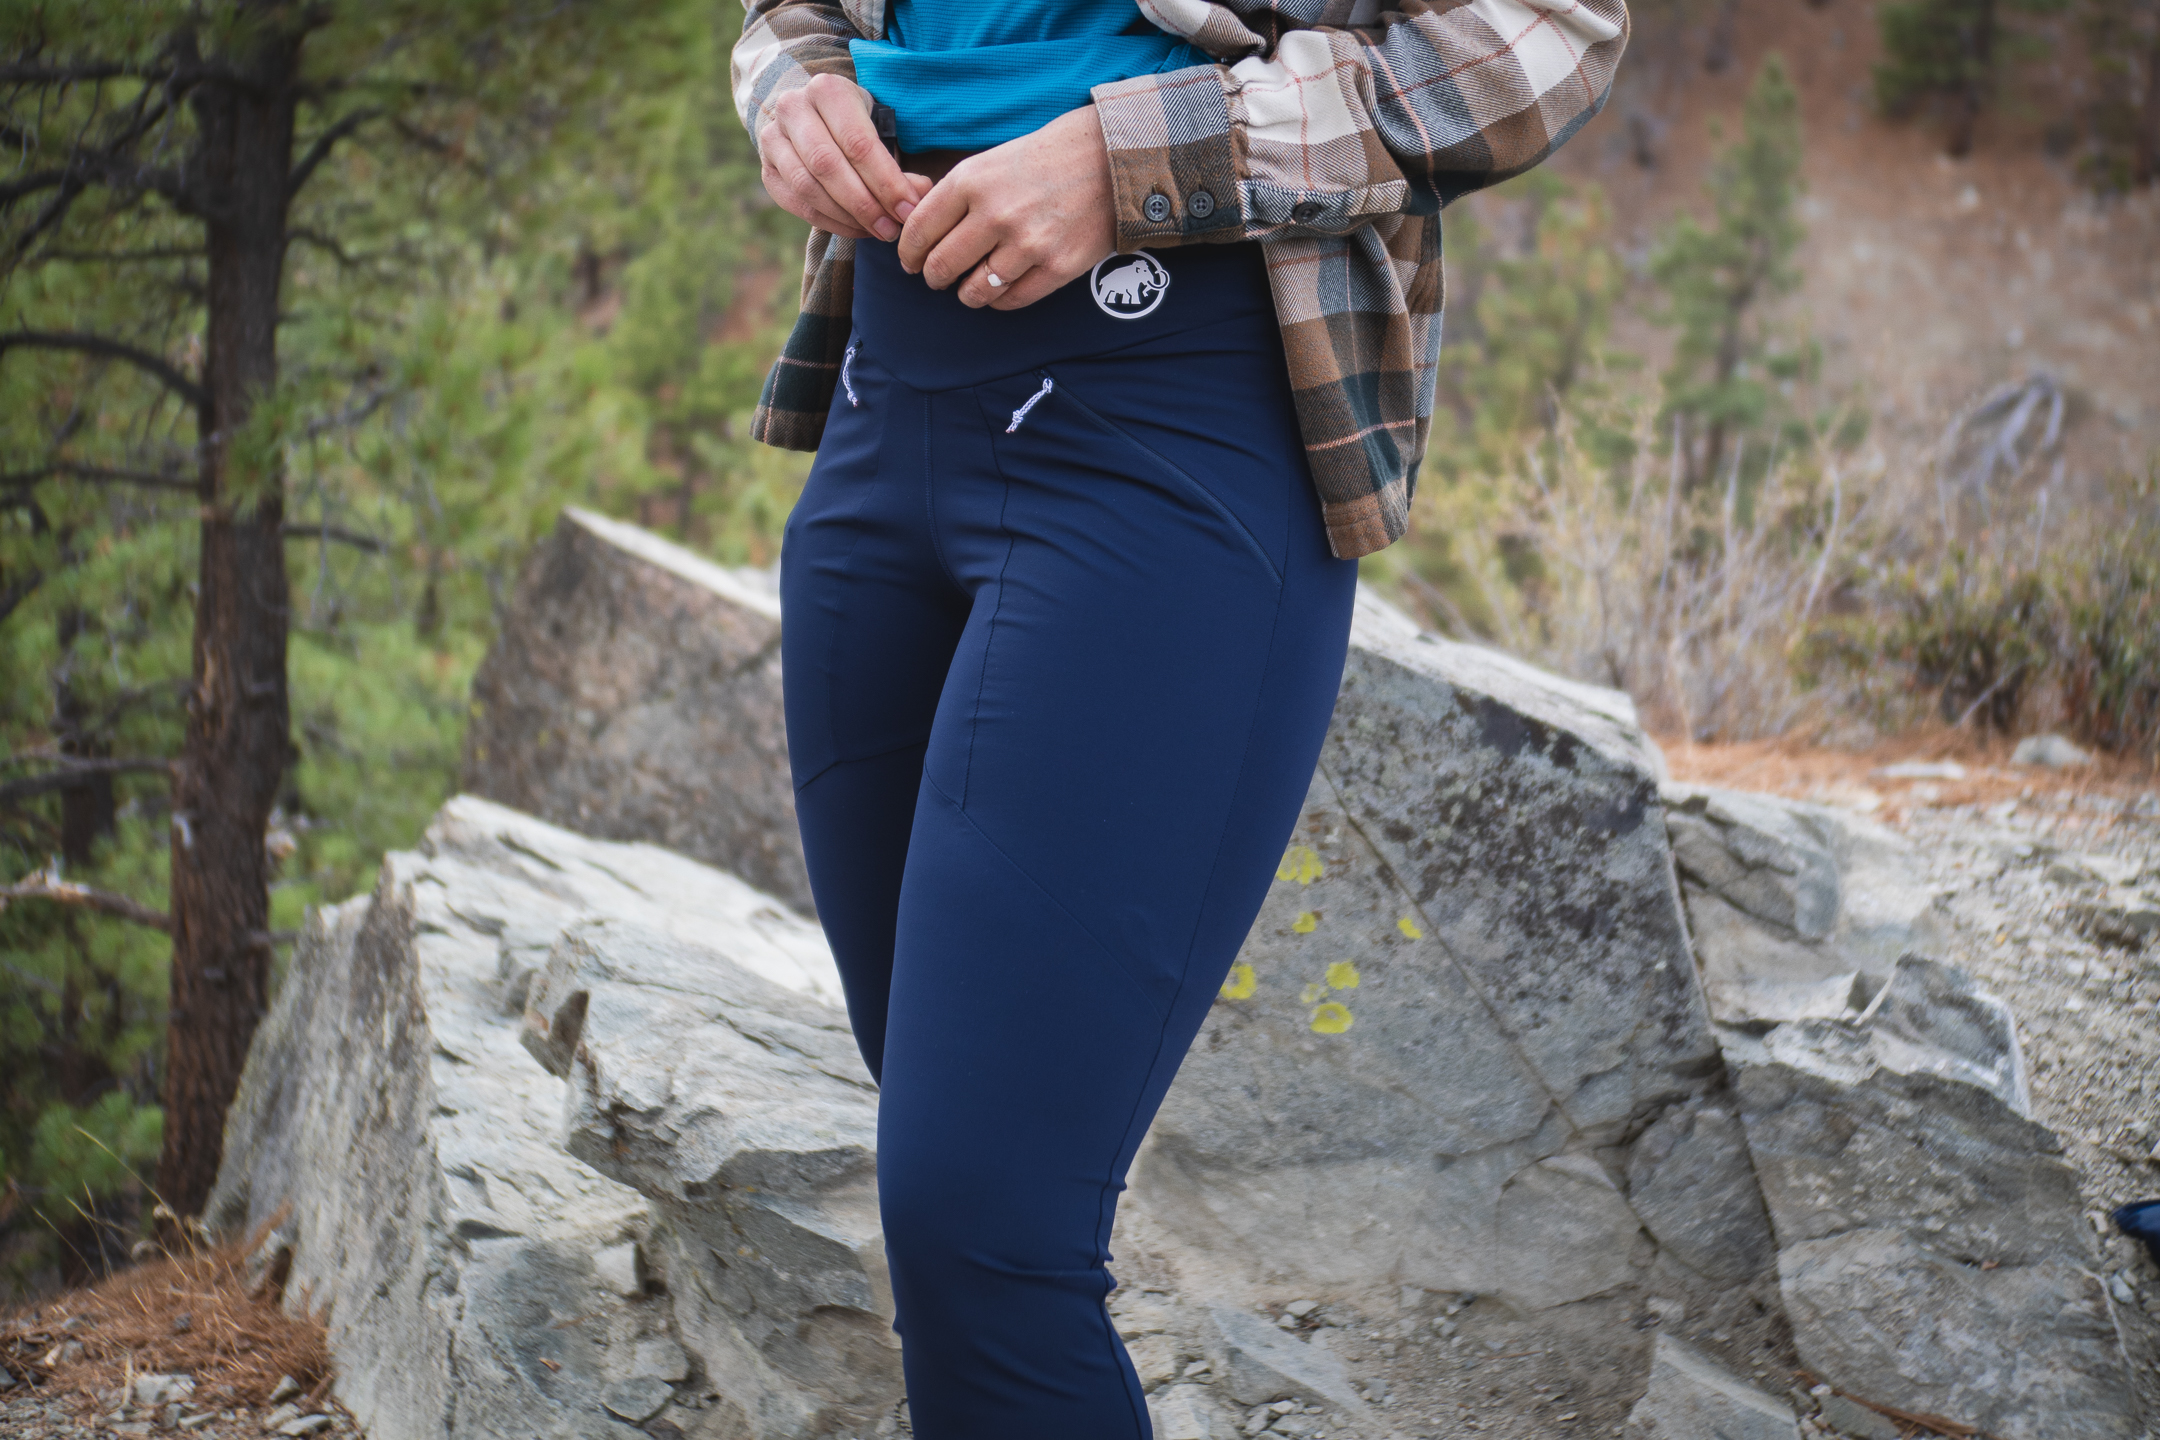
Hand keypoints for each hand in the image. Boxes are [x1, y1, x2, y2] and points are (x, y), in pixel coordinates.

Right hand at [759, 73, 930, 240]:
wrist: (812, 118)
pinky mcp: (766, 168)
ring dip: (846, 217)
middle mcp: (792, 108)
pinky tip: (855, 229)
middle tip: (891, 229)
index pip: (857, 143)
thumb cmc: (856, 126)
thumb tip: (919, 195)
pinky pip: (796, 204)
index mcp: (827, 90)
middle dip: (865, 204)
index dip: (886, 182)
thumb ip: (898, 166)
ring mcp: (772, 138)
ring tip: (876, 231)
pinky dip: (829, 222)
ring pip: (807, 187)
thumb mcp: (879, 131)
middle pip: (828, 165)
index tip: (909, 211)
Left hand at [896, 105, 1116, 310]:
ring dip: (966, 294)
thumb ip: (958, 193)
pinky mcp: (1056, 267)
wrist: (1112, 159)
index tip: (910, 261)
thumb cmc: (1048, 157)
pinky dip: (999, 300)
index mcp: (972, 181)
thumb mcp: (992, 160)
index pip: (920, 229)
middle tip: (937, 278)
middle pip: (943, 265)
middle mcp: (995, 214)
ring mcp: (1027, 244)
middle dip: (934, 277)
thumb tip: (922, 229)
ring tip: (969, 288)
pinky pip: (1012, 300)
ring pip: (975, 290)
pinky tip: (1000, 290)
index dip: (909, 252)